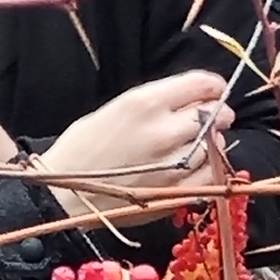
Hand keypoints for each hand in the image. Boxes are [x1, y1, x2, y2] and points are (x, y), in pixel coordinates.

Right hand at [30, 67, 237, 216]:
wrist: (62, 194)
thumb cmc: (82, 148)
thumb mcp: (115, 109)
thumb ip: (156, 104)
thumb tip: (192, 102)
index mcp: (144, 103)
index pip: (201, 84)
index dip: (213, 86)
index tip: (215, 90)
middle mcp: (163, 130)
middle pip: (214, 115)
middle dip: (216, 114)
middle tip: (213, 118)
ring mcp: (173, 165)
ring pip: (215, 146)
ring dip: (212, 143)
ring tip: (199, 145)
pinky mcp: (175, 193)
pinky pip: (210, 176)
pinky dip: (209, 169)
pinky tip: (196, 168)